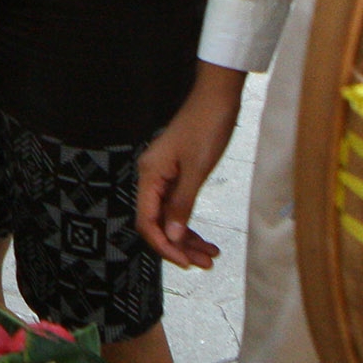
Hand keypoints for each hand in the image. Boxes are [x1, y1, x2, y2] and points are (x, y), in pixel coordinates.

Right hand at [135, 65, 245, 267]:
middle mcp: (150, 177)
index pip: (147, 222)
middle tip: (203, 263)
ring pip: (168, 218)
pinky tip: (205, 237)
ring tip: (210, 256)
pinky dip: (188, 223)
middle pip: (156, 223)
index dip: (163, 246)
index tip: (185, 262)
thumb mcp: (196, 170)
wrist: (215, 99)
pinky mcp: (175, 174)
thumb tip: (170, 236)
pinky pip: (176, 206)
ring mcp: (163, 176)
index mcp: (149, 175)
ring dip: (186, 238)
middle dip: (178, 246)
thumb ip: (181, 205)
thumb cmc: (205, 127)